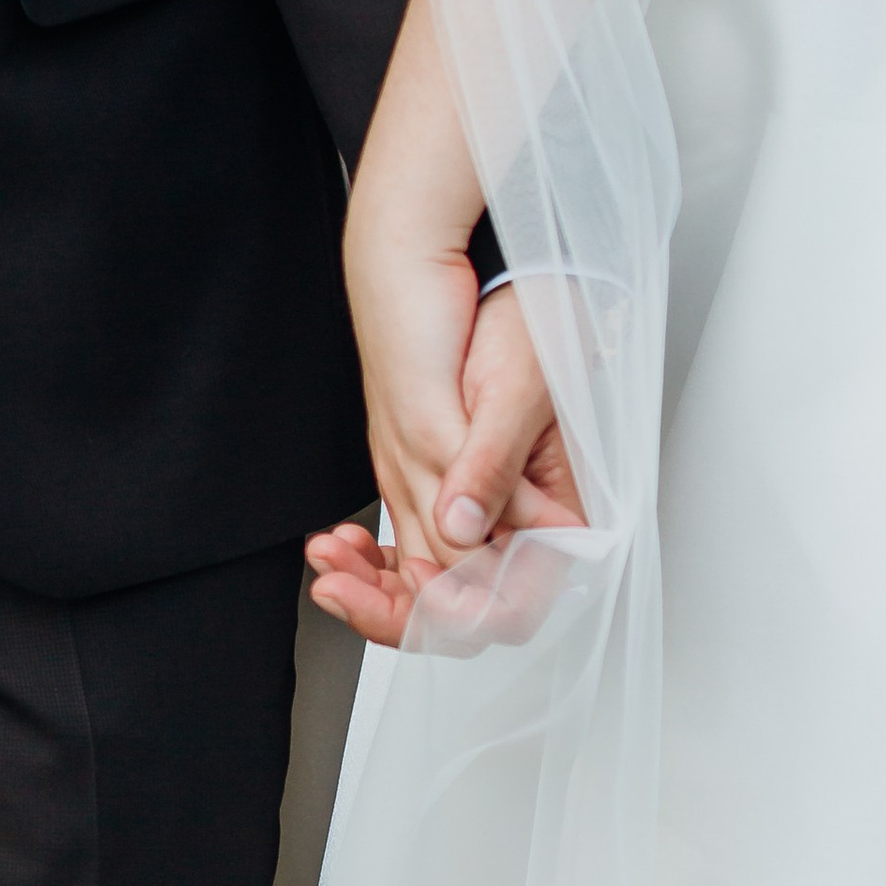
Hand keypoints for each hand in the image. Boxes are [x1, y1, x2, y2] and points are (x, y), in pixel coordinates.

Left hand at [307, 274, 582, 650]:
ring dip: (377, 586)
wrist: (502, 273)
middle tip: (341, 592)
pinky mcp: (444, 484)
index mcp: (556, 510)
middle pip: (462, 606)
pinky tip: (343, 547)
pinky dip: (377, 557)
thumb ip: (492, 466)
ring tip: (329, 570)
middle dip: (398, 610)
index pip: (510, 602)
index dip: (460, 612)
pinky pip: (414, 543)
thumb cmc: (526, 322)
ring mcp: (476, 505)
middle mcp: (516, 519)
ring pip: (432, 582)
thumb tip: (462, 529)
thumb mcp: (514, 389)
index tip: (411, 594)